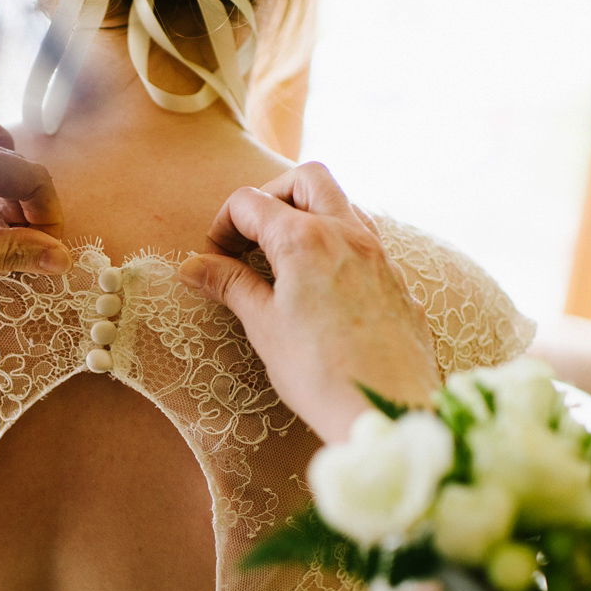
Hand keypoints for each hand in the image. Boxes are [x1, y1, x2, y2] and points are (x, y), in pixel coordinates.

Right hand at [179, 162, 439, 441]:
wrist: (385, 412)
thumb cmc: (319, 373)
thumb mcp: (263, 326)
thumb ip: (229, 285)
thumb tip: (192, 266)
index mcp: (305, 239)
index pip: (250, 203)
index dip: (222, 225)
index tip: (214, 259)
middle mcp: (348, 234)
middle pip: (307, 179)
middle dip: (273, 195)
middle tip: (253, 235)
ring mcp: (380, 255)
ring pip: (344, 204)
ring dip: (310, 215)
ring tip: (286, 259)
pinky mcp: (398, 282)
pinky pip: (367, 241)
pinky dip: (338, 246)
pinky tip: (323, 287)